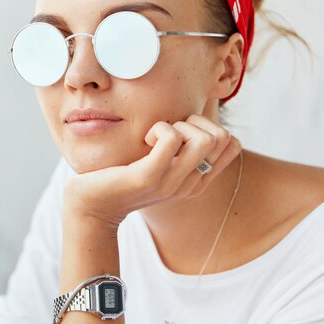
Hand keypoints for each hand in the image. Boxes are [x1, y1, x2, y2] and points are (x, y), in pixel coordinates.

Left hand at [63, 114, 242, 231]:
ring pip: (205, 140)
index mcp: (197, 181)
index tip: (181, 132)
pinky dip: (159, 128)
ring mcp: (171, 183)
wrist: (91, 204)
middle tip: (167, 131)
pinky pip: (171, 139)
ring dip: (180, 125)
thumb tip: (195, 118)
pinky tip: (145, 139)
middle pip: (222, 138)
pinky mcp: (149, 177)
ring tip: (156, 135)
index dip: (209, 126)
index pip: (232, 144)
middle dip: (196, 122)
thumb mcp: (160, 163)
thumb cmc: (122, 176)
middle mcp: (190, 184)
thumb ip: (180, 149)